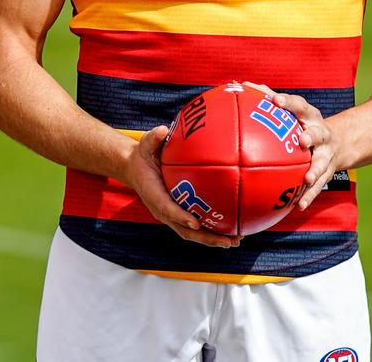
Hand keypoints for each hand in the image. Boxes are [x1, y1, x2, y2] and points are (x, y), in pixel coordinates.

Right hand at [123, 125, 241, 247]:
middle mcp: (163, 210)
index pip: (166, 208)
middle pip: (185, 230)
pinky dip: (212, 230)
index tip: (195, 221)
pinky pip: (196, 226)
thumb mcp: (145, 144)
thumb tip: (163, 130)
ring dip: (213, 239)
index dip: (180, 217)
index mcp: (154, 194)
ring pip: (193, 233)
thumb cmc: (143, 155)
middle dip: (206, 237)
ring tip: (236, 239)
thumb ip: (153, 138)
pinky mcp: (179, 214)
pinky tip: (231, 228)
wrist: (135, 168)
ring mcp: (171, 215)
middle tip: (229, 240)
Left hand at [243, 82, 336, 209]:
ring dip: (315, 170)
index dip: (288, 102)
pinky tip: (298, 206)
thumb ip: (269, 97)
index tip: (275, 100)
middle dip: (311, 137)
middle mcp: (321, 133)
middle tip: (302, 141)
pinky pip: (318, 187)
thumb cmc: (304, 122)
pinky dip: (309, 196)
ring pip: (322, 162)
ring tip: (307, 178)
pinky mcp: (328, 172)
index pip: (299, 105)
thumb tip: (242, 85)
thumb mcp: (293, 109)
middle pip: (318, 134)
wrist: (340, 142)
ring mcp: (326, 154)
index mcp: (309, 115)